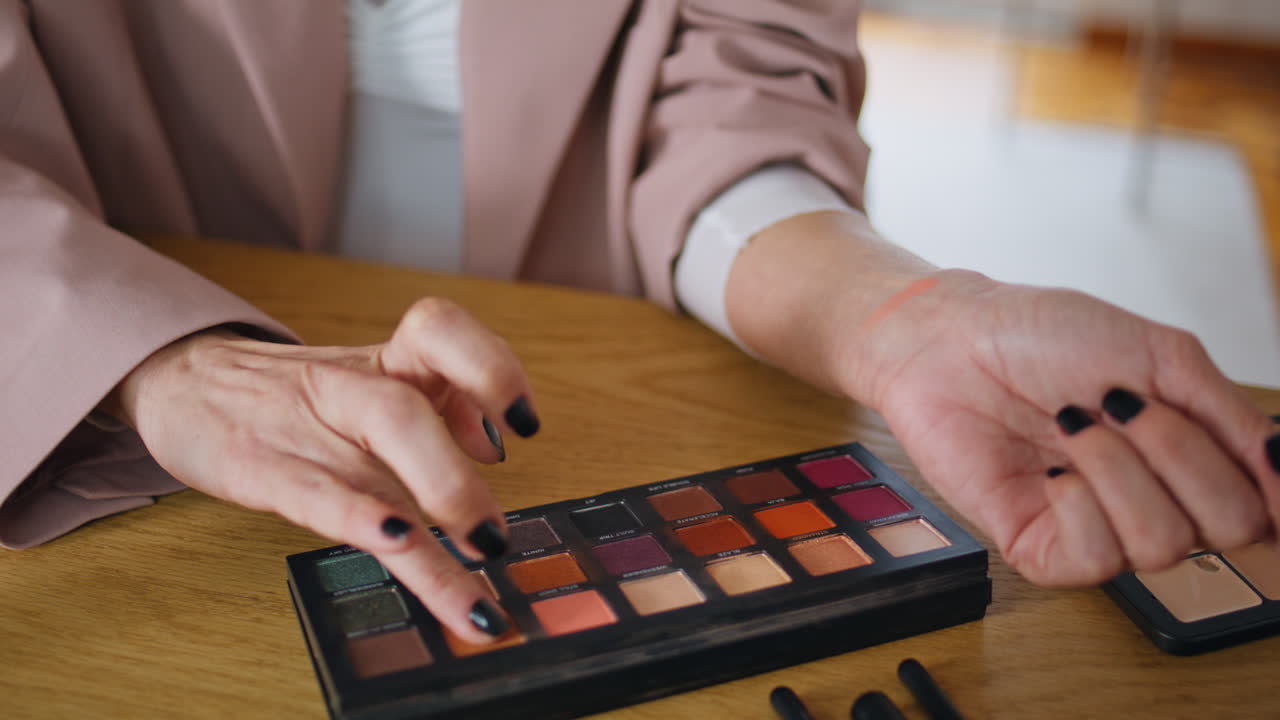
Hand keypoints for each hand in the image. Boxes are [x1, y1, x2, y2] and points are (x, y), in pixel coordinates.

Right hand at [110, 298, 537, 641]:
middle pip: (408, 412)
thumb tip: (497, 446)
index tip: (526, 424)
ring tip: (478, 571)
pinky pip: (317, 494)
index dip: (491, 368)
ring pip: (373, 464)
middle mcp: (352, 389)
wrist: (184, 379)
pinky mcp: (261, 469)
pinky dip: (360, 520)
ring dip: (431, 515)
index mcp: (386, 361)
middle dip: (458, 480)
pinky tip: (396, 545)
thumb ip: (443, 406)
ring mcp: (306, 429)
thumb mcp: (375, 383)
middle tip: (496, 540)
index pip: (440, 332)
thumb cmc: (296, 392)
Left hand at [855, 271, 1279, 585]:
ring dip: (1120, 469)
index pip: (1266, 506)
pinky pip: (1094, 559)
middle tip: (1125, 404)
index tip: (1245, 449)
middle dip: (1181, 454)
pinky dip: (1079, 503)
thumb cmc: (1044, 337)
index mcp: (1192, 459)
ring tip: (1074, 423)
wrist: (952, 339)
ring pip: (1163, 545)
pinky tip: (1053, 468)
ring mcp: (1098, 528)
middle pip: (1228, 528)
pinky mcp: (1040, 546)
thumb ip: (1233, 417)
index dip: (1268, 485)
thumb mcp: (1163, 356)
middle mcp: (1154, 500)